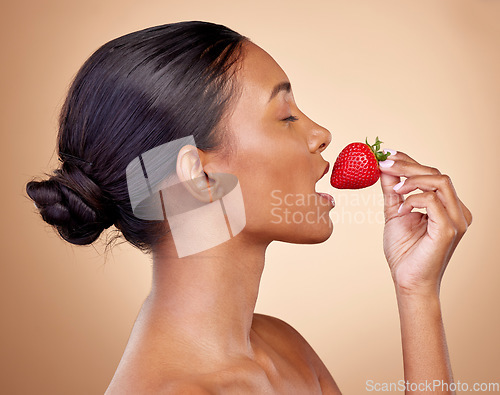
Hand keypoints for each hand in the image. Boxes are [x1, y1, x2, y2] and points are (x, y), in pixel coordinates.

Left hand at [379, 150, 471, 295]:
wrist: (407, 280)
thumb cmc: (404, 251)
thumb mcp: (395, 213)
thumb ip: (393, 191)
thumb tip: (384, 168)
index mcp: (447, 206)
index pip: (432, 174)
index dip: (409, 160)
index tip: (386, 154)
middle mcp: (456, 210)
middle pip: (436, 173)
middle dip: (407, 165)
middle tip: (383, 163)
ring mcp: (456, 220)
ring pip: (439, 181)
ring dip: (411, 179)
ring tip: (394, 188)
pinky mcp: (449, 230)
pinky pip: (433, 201)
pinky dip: (413, 200)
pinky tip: (401, 210)